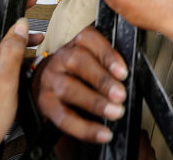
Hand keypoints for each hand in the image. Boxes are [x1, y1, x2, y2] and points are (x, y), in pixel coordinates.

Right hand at [34, 25, 128, 142]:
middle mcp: (59, 57)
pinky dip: (85, 128)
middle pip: (78, 63)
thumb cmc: (78, 68)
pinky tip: (101, 133)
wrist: (47, 80)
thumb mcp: (93, 55)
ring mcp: (50, 79)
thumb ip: (107, 61)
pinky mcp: (45, 102)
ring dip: (95, 102)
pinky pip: (64, 117)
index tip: (123, 72)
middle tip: (120, 95)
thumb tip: (127, 77)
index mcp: (74, 41)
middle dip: (102, 80)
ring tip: (115, 112)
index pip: (89, 40)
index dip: (107, 56)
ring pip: (69, 89)